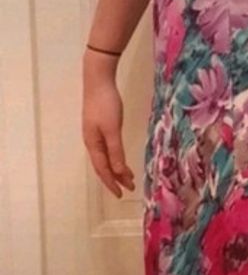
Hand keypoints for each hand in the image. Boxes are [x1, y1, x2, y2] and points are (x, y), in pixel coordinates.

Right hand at [81, 51, 135, 197]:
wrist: (98, 81)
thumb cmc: (105, 105)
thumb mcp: (112, 130)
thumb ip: (115, 151)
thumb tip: (117, 172)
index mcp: (93, 144)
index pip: (103, 170)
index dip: (112, 183)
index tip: (122, 194)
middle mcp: (92, 142)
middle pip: (103, 166)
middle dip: (115, 179)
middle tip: (129, 188)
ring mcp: (95, 134)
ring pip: (105, 158)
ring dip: (116, 169)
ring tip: (128, 177)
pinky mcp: (100, 126)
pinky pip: (107, 149)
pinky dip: (115, 157)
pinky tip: (121, 158)